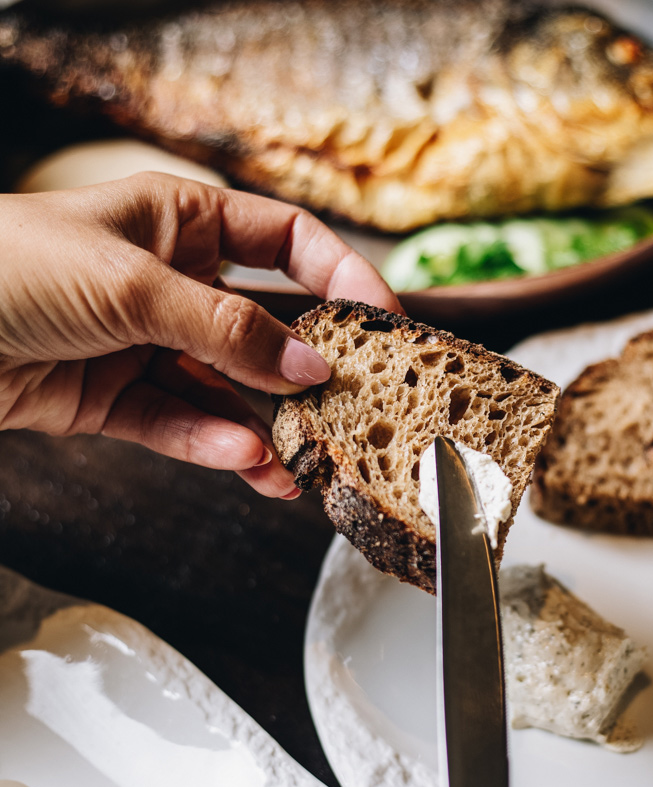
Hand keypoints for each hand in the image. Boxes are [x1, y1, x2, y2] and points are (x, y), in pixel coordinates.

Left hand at [0, 172, 400, 496]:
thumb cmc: (10, 266)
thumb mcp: (134, 285)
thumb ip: (229, 329)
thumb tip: (312, 367)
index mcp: (181, 222)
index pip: (286, 242)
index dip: (341, 276)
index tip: (382, 319)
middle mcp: (172, 282)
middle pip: (265, 326)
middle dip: (306, 369)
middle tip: (349, 407)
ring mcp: (146, 343)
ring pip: (226, 390)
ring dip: (265, 428)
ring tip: (303, 465)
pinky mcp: (116, 398)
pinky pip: (180, 423)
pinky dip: (213, 445)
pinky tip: (247, 463)